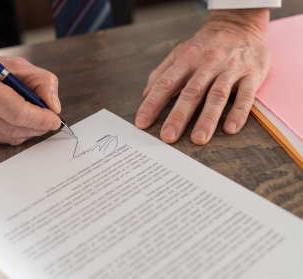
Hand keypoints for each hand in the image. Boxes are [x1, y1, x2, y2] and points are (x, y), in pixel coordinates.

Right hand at [0, 45, 61, 144]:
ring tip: (37, 121)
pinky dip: (15, 133)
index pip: (16, 111)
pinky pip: (1, 140)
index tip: (55, 119)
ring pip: (10, 137)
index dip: (40, 118)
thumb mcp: (15, 65)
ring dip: (29, 131)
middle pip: (14, 127)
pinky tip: (17, 122)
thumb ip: (42, 81)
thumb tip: (54, 107)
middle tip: (51, 122)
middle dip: (38, 126)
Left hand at [136, 8, 270, 144]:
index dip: (152, 103)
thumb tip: (146, 95)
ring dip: (207, 119)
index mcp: (186, 60)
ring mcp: (230, 69)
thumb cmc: (206, 44)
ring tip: (198, 138)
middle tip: (168, 136)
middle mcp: (207, 64)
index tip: (142, 122)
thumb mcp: (180, 52)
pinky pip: (245, 96)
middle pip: (191, 92)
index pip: (166, 83)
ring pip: (217, 95)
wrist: (240, 23)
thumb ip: (162, 73)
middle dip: (178, 116)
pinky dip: (238, 112)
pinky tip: (230, 128)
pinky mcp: (252, 74)